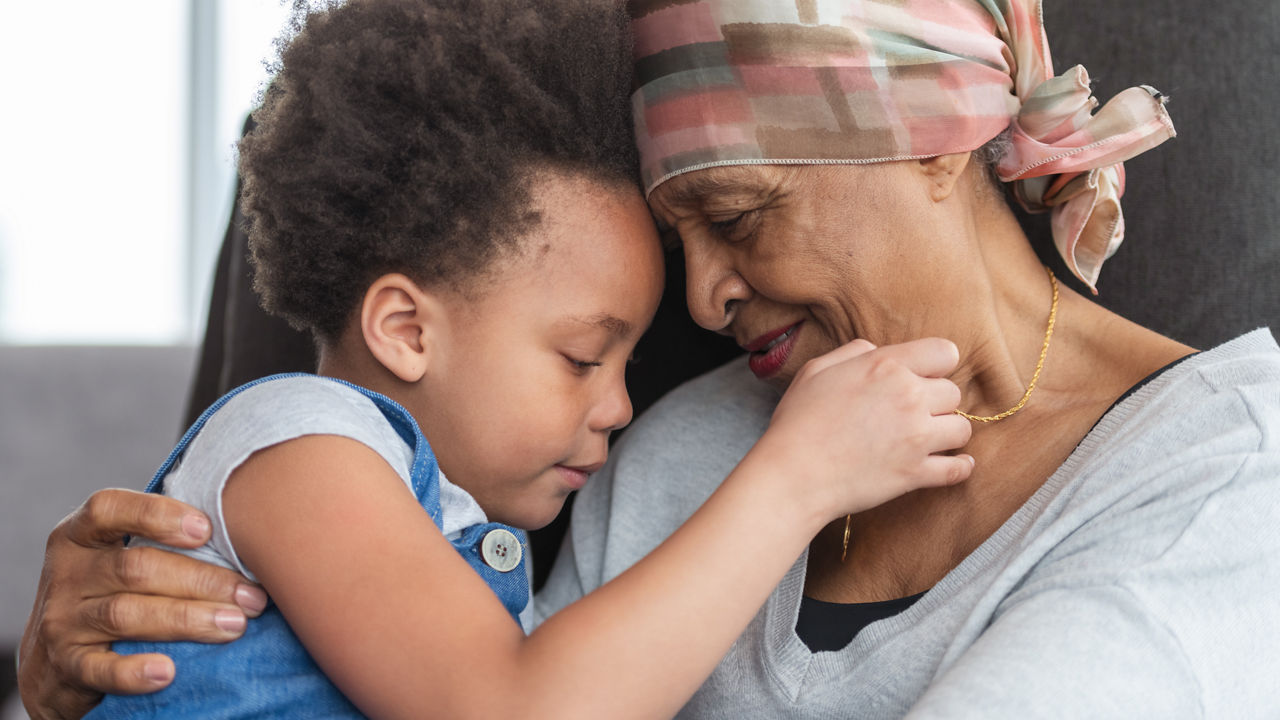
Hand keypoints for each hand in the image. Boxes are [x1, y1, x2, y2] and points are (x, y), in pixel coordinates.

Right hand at [17, 489, 267, 719]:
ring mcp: (62, 621)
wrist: (54, 663)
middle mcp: (67, 574)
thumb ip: (164, 543)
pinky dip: (134, 671)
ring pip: (126, 614)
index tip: (206, 529)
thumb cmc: (111, 593)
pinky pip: (100, 669)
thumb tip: (247, 536)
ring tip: (234, 625)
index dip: (157, 515)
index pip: (109, 509)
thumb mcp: (119, 559)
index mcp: (80, 535)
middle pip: (136, 568)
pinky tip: (168, 672)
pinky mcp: (66, 666)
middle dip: (202, 580)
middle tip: (251, 596)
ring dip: (187, 619)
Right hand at [753, 338, 972, 518]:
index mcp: (886, 366)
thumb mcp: (817, 370)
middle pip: (954, 392)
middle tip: (915, 413)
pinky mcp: (916, 473)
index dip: (935, 366)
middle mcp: (909, 397)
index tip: (921, 378)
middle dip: (937, 401)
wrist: (793, 473)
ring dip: (947, 433)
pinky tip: (951, 463)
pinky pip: (958, 468)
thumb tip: (877, 350)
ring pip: (961, 428)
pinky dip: (959, 467)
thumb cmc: (798, 421)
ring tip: (928, 438)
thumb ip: (853, 352)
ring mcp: (916, 437)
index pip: (944, 352)